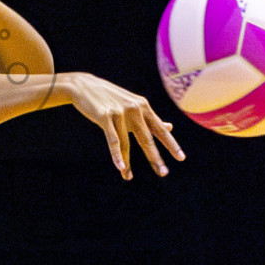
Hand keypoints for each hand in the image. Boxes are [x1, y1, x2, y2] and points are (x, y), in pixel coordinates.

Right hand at [66, 73, 184, 178]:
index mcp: (143, 107)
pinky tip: (120, 167)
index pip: (160, 129)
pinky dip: (116, 154)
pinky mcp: (105, 116)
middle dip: (155, 158)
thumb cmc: (110, 98)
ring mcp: (119, 112)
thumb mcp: (133, 106)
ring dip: (128, 163)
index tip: (181, 158)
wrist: (84, 86)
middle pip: (147, 138)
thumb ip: (150, 118)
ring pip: (126, 143)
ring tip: (128, 178)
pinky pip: (112, 139)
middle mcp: (134, 109)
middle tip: (164, 173)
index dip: (171, 144)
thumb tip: (169, 127)